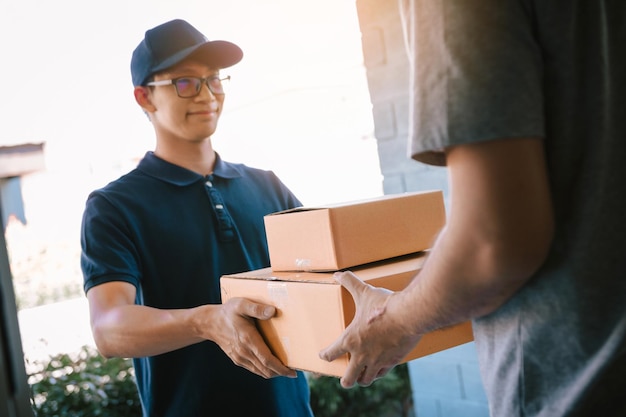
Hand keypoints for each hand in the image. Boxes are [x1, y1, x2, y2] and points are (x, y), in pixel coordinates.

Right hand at [213, 297, 295, 378]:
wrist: (210, 323)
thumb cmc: (228, 311)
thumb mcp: (242, 304)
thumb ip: (257, 308)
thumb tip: (273, 311)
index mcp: (248, 339)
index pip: (267, 360)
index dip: (281, 368)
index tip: (293, 372)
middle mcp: (244, 352)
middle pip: (266, 369)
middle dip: (280, 372)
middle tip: (293, 372)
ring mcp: (240, 357)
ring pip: (260, 371)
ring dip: (273, 372)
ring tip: (285, 369)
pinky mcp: (237, 359)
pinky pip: (254, 368)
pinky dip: (264, 370)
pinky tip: (271, 366)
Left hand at [319, 271, 421, 387]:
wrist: (408, 316)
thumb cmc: (384, 305)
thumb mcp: (364, 292)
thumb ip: (349, 282)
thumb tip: (337, 274)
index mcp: (350, 339)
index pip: (331, 353)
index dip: (325, 356)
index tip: (323, 355)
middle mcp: (361, 355)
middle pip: (348, 379)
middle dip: (345, 380)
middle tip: (345, 379)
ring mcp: (377, 361)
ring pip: (365, 380)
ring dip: (362, 379)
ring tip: (360, 378)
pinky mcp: (392, 362)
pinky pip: (381, 374)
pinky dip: (378, 374)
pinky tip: (378, 371)